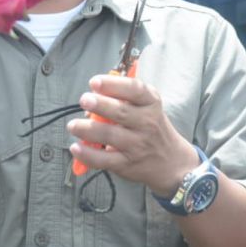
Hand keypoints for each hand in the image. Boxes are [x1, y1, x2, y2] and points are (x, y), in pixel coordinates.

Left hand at [66, 75, 200, 194]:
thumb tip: (94, 94)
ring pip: (109, 135)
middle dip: (100, 104)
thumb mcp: (149, 107)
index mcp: (151, 104)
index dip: (114, 84)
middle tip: (84, 100)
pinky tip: (76, 147)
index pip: (135, 90)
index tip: (95, 82)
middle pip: (121, 112)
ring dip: (87, 129)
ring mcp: (137, 145)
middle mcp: (146, 123)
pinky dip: (87, 154)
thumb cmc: (154, 128)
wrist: (172, 163)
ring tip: (73, 125)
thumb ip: (125, 98)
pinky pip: (104, 159)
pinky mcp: (127, 164)